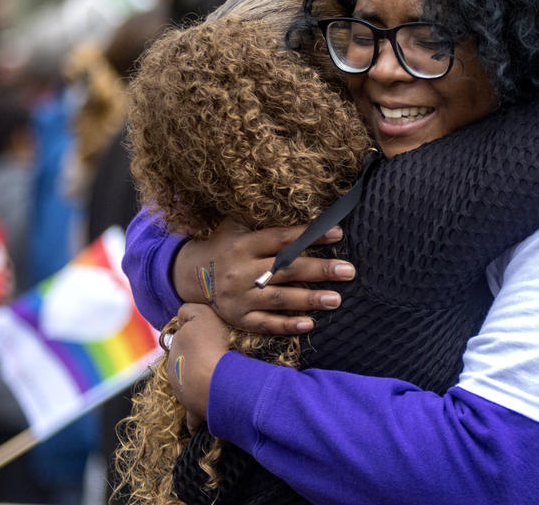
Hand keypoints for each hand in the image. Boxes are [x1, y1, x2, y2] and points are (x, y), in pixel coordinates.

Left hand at [167, 302, 231, 426]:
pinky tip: (198, 424)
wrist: (216, 381)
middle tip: (218, 359)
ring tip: (220, 383)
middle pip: (184, 366)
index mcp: (175, 352)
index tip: (209, 338)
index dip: (194, 338)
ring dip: (200, 386)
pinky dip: (194, 421)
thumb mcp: (201, 316)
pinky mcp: (196, 413)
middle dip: (196, 363)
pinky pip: (192, 419)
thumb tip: (182, 315)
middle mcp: (175, 374)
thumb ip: (188, 312)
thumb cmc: (211, 347)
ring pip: (189, 389)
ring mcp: (184, 396)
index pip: (180, 342)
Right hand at [172, 220, 354, 334]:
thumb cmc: (225, 245)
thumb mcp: (236, 226)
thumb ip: (264, 221)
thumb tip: (304, 213)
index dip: (309, 235)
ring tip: (336, 299)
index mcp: (244, 244)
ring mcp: (240, 297)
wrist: (191, 275)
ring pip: (279, 299)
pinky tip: (309, 324)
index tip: (338, 234)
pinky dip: (287, 325)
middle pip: (285, 269)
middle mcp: (241, 271)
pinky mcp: (238, 318)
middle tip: (348, 271)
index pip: (281, 239)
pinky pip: (265, 324)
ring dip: (309, 299)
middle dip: (319, 270)